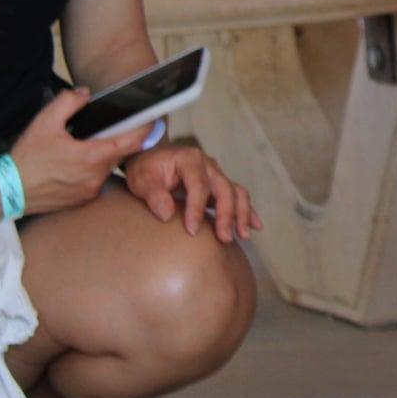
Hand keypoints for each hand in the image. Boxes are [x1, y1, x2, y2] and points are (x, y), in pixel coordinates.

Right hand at [8, 89, 151, 215]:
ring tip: (82, 147)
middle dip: (118, 142)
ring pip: (105, 168)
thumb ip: (68, 102)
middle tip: (109, 130)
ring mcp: (89, 191)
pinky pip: (94, 181)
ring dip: (101, 157)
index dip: (143, 131)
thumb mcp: (45, 122)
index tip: (153, 122)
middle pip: (118, 155)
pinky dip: (91, 171)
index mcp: (92, 157)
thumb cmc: (26, 158)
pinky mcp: (81, 200)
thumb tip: (85, 93)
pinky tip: (73, 164)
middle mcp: (96, 177)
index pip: (129, 142)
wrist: (7, 191)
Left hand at [123, 139, 261, 241]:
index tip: (192, 231)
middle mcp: (208, 165)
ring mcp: (216, 174)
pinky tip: (255, 226)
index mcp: (189, 159)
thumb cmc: (146, 170)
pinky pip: (238, 196)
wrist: (151, 159)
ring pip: (236, 192)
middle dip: (226, 215)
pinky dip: (247, 210)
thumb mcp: (142, 179)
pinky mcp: (219, 184)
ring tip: (243, 235)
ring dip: (241, 214)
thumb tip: (167, 214)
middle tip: (224, 238)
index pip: (198, 185)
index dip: (197, 209)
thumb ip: (153, 194)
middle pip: (224, 189)